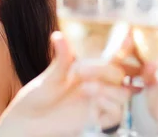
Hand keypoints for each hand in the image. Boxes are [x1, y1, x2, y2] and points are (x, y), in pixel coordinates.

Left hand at [0, 32, 129, 136]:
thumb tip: (58, 35)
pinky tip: (95, 102)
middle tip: (82, 71)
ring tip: (86, 88)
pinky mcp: (98, 120)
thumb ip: (61, 59)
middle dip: (109, 71)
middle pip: (122, 74)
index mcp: (90, 69)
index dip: (125, 48)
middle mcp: (99, 83)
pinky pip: (116, 113)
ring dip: (109, 89)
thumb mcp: (48, 77)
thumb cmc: (37, 97)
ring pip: (124, 93)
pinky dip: (110, 106)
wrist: (29, 123)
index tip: (128, 37)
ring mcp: (100, 102)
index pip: (114, 57)